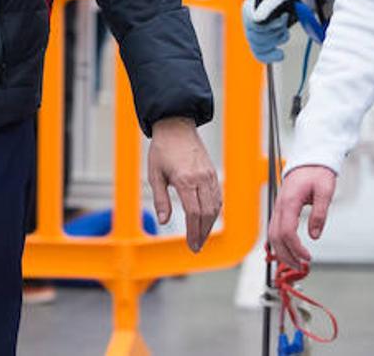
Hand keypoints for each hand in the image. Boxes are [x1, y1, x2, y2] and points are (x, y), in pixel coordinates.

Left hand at [146, 116, 221, 251]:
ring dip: (210, 224)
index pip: (194, 213)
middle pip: (207, 213)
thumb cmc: (163, 149)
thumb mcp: (155, 174)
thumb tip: (163, 221)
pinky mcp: (212, 173)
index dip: (194, 232)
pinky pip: (218, 196)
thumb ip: (161, 199)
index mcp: (185, 180)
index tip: (192, 245)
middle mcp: (200, 178)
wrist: (176, 126)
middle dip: (203, 233)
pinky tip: (208, 219)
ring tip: (201, 236)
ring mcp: (209, 175)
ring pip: (215, 206)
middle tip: (197, 246)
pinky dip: (215, 211)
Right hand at [242, 0, 298, 63]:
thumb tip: (257, 20)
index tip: (284, 16)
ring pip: (259, 47)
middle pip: (255, 38)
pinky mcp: (260, 43)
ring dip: (277, 40)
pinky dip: (271, 56)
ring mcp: (253, 33)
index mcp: (248, 8)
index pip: (252, 24)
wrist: (289, 0)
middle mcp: (248, 22)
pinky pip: (260, 55)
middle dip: (275, 32)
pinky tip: (281, 54)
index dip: (270, 24)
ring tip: (286, 31)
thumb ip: (268, 5)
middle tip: (287, 19)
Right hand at [268, 165, 336, 269]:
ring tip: (295, 262)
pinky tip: (289, 250)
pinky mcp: (281, 209)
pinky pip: (275, 229)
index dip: (295, 248)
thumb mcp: (325, 191)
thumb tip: (314, 235)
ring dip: (282, 251)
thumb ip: (320, 214)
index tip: (307, 257)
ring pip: (272, 235)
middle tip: (300, 266)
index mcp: (289, 201)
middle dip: (286, 255)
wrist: (310, 159)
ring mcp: (278, 207)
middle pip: (275, 237)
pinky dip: (280, 243)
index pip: (286, 232)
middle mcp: (280, 205)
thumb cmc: (318, 172)